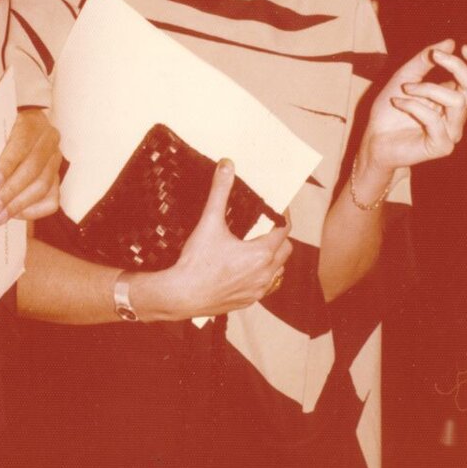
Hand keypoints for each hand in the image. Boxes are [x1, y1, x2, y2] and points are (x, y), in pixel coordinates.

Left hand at [0, 109, 61, 224]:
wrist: (22, 129)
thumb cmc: (0, 131)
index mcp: (32, 124)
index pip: (20, 146)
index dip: (6, 166)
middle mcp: (49, 140)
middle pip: (33, 169)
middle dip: (11, 192)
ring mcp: (55, 159)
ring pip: (43, 186)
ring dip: (19, 205)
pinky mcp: (57, 176)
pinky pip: (51, 200)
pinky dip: (34, 210)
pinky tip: (16, 215)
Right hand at [161, 160, 292, 318]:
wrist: (181, 295)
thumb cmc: (197, 262)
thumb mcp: (209, 222)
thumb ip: (220, 191)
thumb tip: (227, 166)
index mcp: (261, 253)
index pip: (284, 229)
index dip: (282, 216)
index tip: (277, 208)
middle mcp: (265, 274)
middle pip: (285, 250)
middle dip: (279, 237)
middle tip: (265, 227)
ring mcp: (257, 290)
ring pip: (278, 271)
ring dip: (273, 259)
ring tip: (257, 247)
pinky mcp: (247, 301)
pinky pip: (265, 287)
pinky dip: (262, 276)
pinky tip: (246, 269)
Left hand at [361, 40, 466, 174]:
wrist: (374, 139)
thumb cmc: (390, 110)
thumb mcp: (405, 77)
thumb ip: (425, 60)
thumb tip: (450, 42)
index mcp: (453, 97)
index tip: (463, 47)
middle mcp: (457, 114)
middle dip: (456, 67)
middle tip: (435, 56)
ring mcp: (452, 132)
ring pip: (455, 101)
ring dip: (427, 88)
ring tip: (405, 88)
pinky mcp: (443, 146)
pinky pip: (434, 119)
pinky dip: (413, 105)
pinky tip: (398, 103)